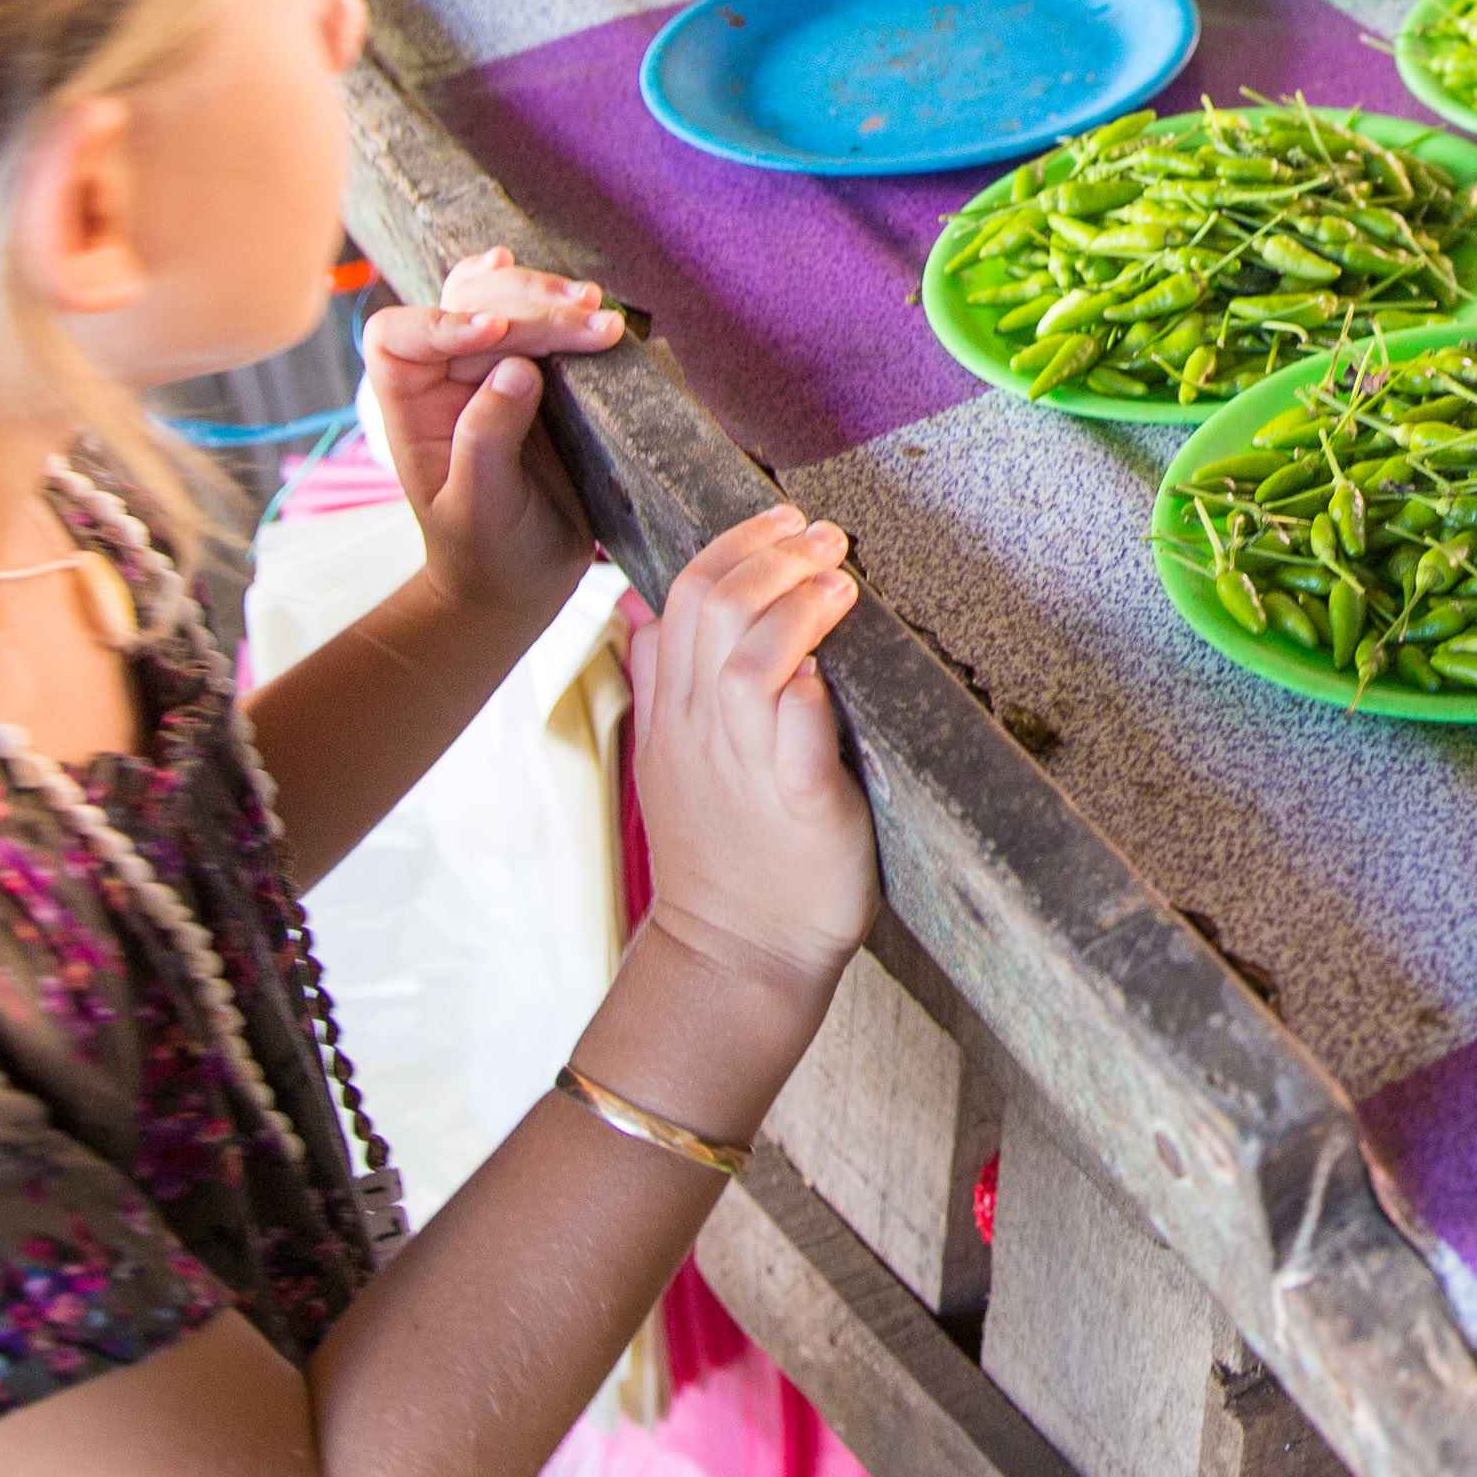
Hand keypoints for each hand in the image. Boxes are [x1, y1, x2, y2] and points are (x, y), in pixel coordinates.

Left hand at [364, 247, 620, 627]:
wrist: (522, 579)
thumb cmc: (486, 554)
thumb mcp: (480, 509)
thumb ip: (487, 440)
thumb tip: (518, 370)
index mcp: (410, 406)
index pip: (400, 337)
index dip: (443, 321)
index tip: (498, 332)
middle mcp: (445, 378)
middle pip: (468, 305)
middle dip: (528, 308)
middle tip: (590, 323)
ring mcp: (491, 372)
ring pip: (506, 301)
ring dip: (553, 300)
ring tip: (602, 315)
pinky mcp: (538, 377)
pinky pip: (540, 324)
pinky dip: (561, 305)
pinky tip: (585, 296)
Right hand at [630, 506, 874, 999]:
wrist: (735, 956)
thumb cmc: (723, 854)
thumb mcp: (669, 758)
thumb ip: (656, 680)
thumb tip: (636, 609)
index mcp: (676, 713)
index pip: (684, 596)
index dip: (734, 546)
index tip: (787, 520)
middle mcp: (703, 730)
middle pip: (712, 609)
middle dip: (772, 557)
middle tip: (825, 537)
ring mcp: (745, 767)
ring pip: (748, 659)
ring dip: (796, 606)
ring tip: (840, 580)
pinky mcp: (799, 804)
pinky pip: (794, 738)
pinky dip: (805, 696)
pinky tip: (824, 670)